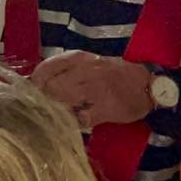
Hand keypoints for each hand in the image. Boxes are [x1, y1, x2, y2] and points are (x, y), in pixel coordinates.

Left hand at [30, 50, 154, 129]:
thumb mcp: (88, 63)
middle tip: (46, 108)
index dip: (35, 84)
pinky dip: (76, 121)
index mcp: (79, 58)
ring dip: (58, 111)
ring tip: (60, 115)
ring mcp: (97, 89)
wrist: (148, 84)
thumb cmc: (112, 74)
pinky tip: (79, 120)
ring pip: (64, 102)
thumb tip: (34, 83)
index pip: (46, 69)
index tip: (32, 93)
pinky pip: (82, 118)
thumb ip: (63, 70)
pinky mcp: (107, 108)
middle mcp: (86, 71)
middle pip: (51, 87)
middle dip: (45, 99)